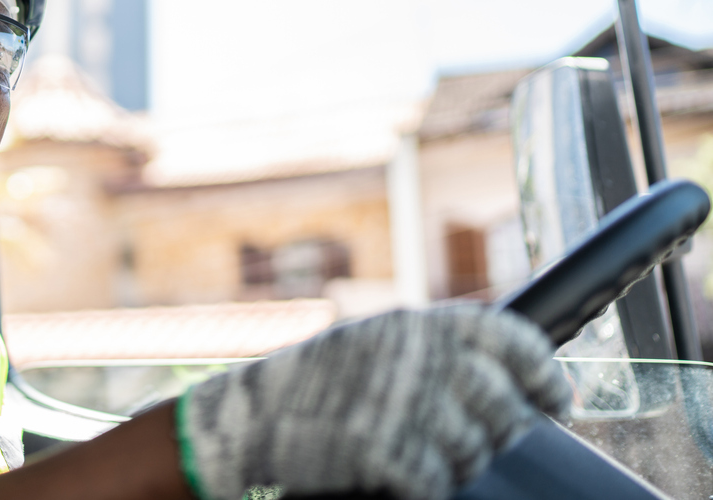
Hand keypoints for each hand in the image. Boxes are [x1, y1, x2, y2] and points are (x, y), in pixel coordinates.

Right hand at [177, 306, 570, 499]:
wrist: (252, 416)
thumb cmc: (317, 381)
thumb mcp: (375, 340)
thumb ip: (433, 348)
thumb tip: (507, 374)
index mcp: (420, 324)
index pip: (514, 341)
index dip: (544, 375)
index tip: (556, 401)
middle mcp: (419, 358)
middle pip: (503, 409)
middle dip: (499, 433)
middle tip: (479, 440)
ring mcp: (404, 405)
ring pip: (473, 452)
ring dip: (457, 462)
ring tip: (421, 452)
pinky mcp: (386, 451)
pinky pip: (435, 482)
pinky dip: (423, 485)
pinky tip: (398, 472)